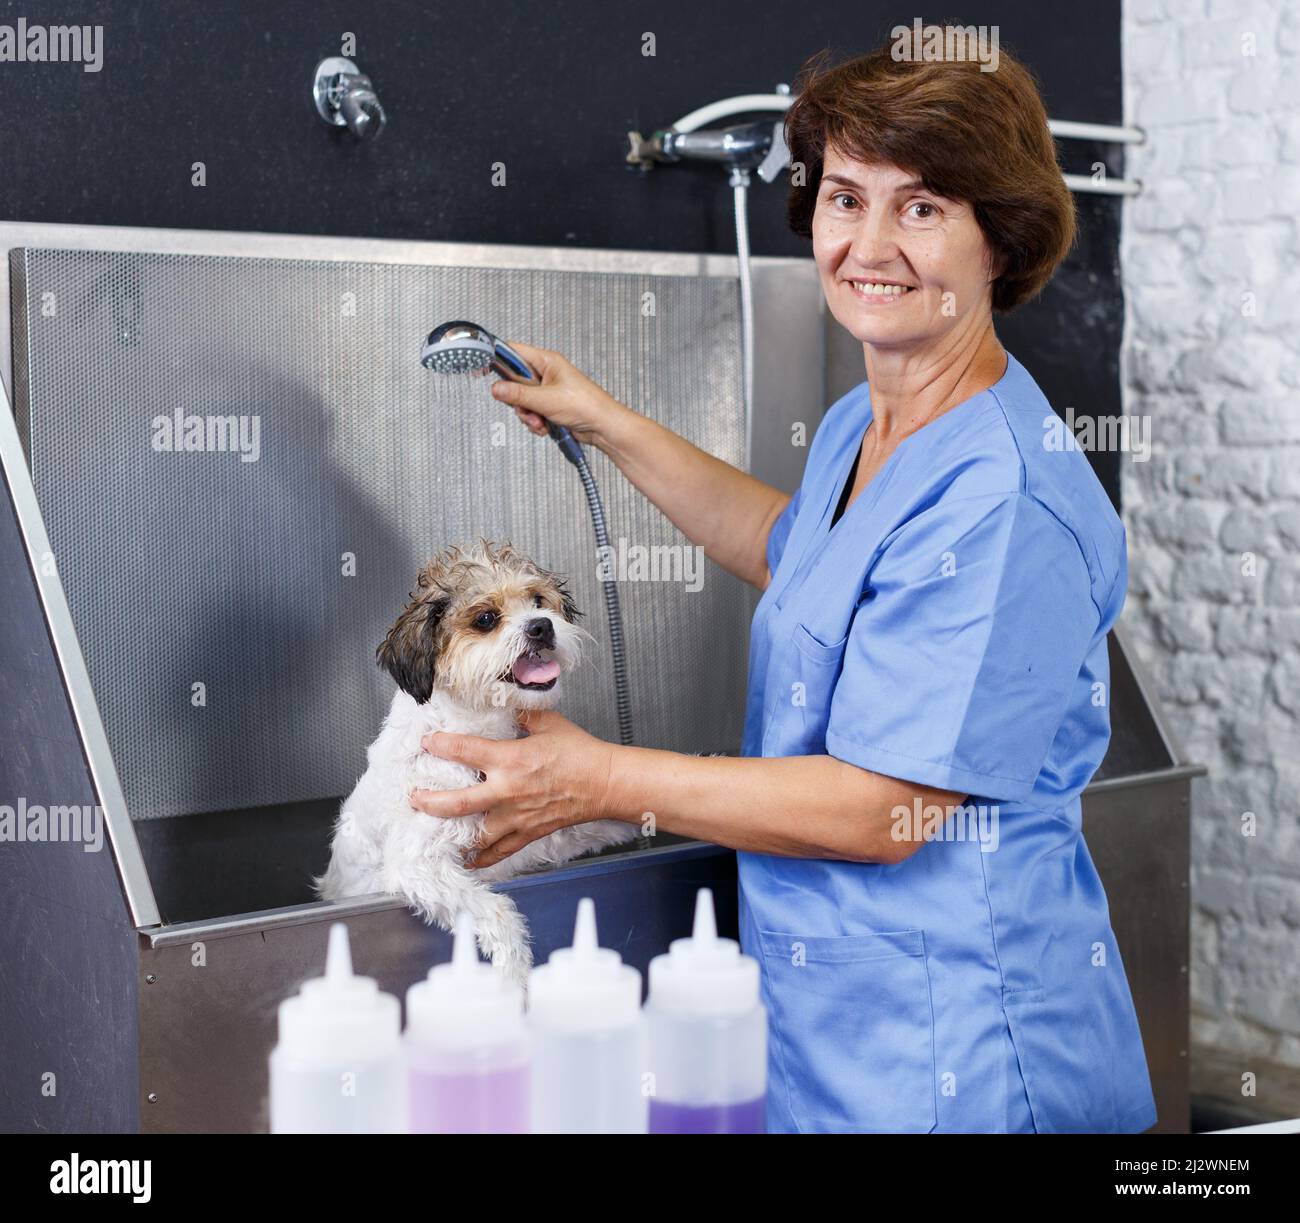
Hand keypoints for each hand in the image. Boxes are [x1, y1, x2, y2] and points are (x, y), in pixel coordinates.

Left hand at [410, 709, 620, 868]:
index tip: (427, 742)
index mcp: (511, 760)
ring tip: (432, 832)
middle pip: (457, 803)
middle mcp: (508, 792)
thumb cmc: (580, 753)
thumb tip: (501, 703)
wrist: (605, 783)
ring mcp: (516, 817)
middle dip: (429, 800)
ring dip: (450, 834)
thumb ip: (520, 713)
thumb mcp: (548, 723)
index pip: (464, 751)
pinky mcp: (527, 834)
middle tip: (414, 797)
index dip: (440, 745)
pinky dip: (479, 858)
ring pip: (473, 834)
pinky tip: (466, 858)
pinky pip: (497, 852)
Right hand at [489, 341, 628, 447]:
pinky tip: (545, 427)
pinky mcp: (548, 406)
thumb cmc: (586, 405)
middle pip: (513, 381)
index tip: (481, 367)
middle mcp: (545, 373)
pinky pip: (530, 412)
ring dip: (527, 415)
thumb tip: (495, 389)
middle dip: (517, 400)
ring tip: (540, 422)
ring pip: (520, 400)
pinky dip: (534, 422)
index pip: (513, 351)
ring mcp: (546, 390)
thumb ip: (518, 395)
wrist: (603, 427)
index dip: (496, 358)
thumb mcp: (546, 400)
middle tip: (527, 408)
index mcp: (546, 361)